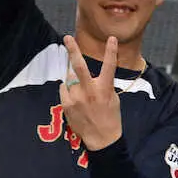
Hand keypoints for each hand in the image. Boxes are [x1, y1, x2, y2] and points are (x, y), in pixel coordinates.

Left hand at [59, 35, 122, 150]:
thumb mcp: (113, 99)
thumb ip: (103, 85)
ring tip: (81, 91)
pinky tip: (75, 99)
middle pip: (79, 66)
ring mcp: (76, 98)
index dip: (111, 51)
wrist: (101, 138)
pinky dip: (68, 90)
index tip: (111, 38)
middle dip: (73, 50)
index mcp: (104, 89)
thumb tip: (91, 74)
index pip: (109, 66)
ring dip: (73, 79)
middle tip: (67, 38)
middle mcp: (89, 91)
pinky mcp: (66, 104)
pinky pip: (64, 89)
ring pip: (70, 78)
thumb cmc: (110, 117)